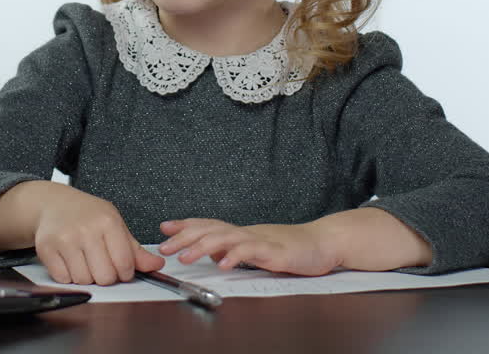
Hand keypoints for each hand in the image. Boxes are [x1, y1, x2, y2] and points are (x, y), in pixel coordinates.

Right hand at [32, 187, 164, 285]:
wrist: (53, 203)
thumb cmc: (87, 214)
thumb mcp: (114, 223)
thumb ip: (135, 249)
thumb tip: (157, 265)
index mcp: (107, 221)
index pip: (125, 263)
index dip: (126, 272)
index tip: (121, 268)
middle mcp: (86, 229)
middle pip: (105, 277)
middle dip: (106, 276)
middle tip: (101, 264)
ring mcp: (65, 239)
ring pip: (84, 280)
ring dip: (86, 276)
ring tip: (85, 260)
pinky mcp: (46, 249)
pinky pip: (64, 280)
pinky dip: (68, 276)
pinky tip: (70, 261)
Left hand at [158, 208, 432, 274]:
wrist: (324, 243)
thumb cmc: (291, 247)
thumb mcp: (256, 249)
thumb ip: (233, 248)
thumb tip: (209, 250)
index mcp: (242, 232)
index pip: (208, 224)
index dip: (186, 224)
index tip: (164, 227)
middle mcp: (247, 232)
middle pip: (211, 229)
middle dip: (185, 237)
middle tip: (165, 247)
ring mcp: (260, 239)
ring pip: (226, 238)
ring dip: (203, 246)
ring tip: (185, 257)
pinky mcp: (275, 251)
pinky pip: (252, 252)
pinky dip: (235, 256)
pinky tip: (222, 264)